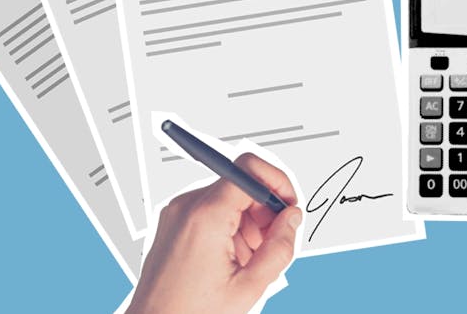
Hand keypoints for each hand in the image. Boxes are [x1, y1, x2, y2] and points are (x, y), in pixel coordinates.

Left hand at [127, 153, 302, 313]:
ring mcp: (177, 213)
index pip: (249, 168)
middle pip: (241, 184)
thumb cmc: (188, 313)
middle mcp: (187, 206)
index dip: (277, 182)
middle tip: (272, 242)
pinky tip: (231, 259)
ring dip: (249, 223)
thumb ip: (280, 248)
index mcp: (205, 216)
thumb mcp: (248, 286)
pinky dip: (230, 228)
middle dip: (265, 210)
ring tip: (248, 260)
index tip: (288, 204)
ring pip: (229, 198)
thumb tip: (292, 218)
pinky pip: (212, 210)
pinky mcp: (174, 222)